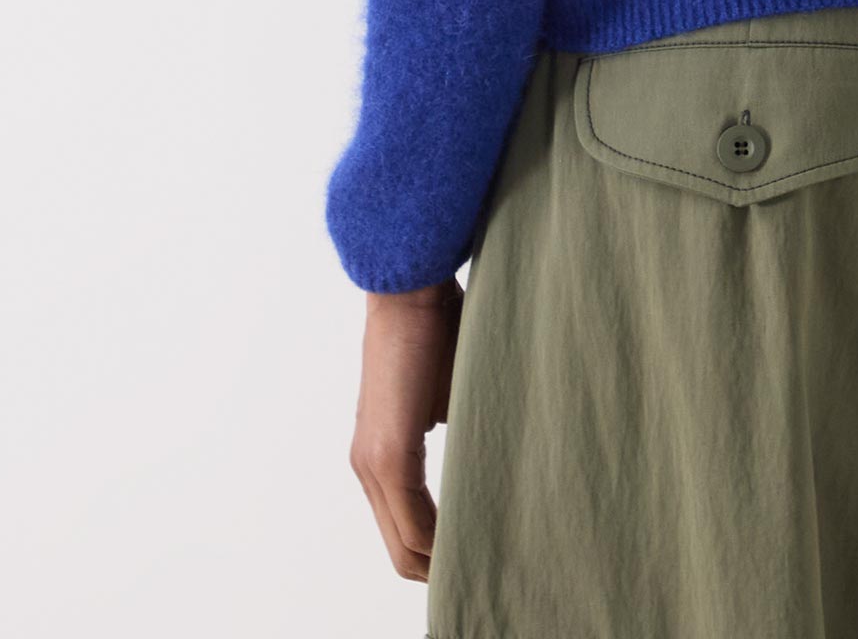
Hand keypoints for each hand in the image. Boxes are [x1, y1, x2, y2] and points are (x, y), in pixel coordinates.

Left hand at [350, 279, 462, 579]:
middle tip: (489, 568)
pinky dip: (442, 541)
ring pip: (405, 546)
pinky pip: (413, 524)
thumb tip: (480, 456)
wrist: (411, 289)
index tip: (479, 551)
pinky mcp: (389, 455)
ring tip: (489, 559)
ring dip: (444, 558)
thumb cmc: (437, 328)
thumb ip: (453, 429)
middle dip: (442, 567)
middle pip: (401, 552)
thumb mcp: (447, 392)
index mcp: (380, 456)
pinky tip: (473, 541)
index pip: (403, 531)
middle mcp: (368, 468)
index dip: (439, 551)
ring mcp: (374, 465)